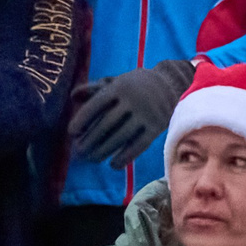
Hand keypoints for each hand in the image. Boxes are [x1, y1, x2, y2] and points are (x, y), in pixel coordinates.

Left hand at [68, 58, 197, 163]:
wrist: (173, 83)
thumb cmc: (137, 84)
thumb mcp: (118, 80)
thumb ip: (95, 87)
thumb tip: (73, 96)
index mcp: (120, 87)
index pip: (96, 105)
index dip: (82, 119)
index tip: (72, 132)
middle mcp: (134, 100)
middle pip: (106, 124)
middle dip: (90, 140)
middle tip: (78, 152)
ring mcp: (147, 114)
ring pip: (120, 137)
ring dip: (103, 151)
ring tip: (92, 159)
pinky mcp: (157, 126)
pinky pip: (139, 145)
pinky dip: (125, 157)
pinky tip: (113, 165)